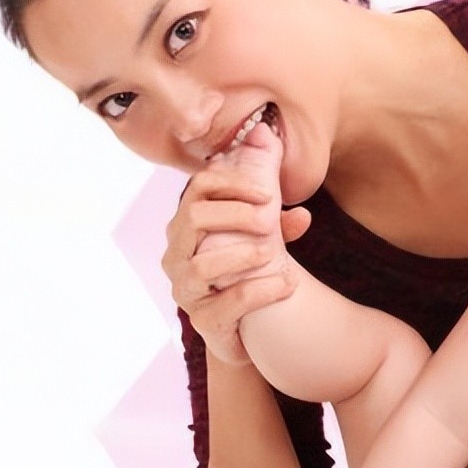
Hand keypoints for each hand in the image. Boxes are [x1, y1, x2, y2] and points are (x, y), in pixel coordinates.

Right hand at [162, 124, 305, 363]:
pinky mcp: (204, 322)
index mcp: (189, 223)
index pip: (199, 187)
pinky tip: (289, 284)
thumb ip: (269, 192)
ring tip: (272, 253)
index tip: (267, 192)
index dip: (232, 183)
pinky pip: (226, 304)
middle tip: (270, 219)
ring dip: (242, 255)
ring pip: (201, 266)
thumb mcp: (264, 229)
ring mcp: (186, 289)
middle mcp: (178, 253)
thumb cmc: (250, 268)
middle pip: (193, 218)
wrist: (248, 328)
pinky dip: (260, 291)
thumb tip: (271, 139)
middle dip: (235, 214)